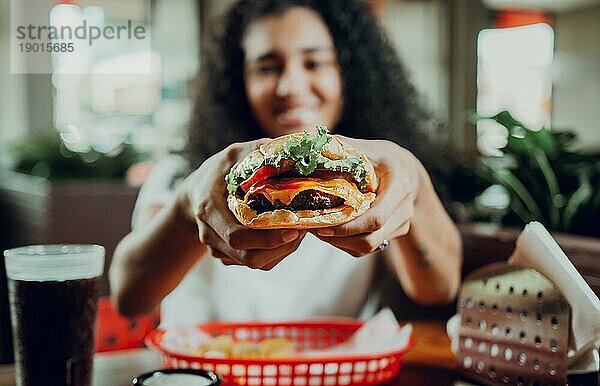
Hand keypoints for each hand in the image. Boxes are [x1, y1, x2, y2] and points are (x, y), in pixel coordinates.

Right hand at [180, 140, 306, 269]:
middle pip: (249, 257)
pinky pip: (256, 262)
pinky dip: (275, 252)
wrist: (197, 193)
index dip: (267, 238)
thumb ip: (259, 150)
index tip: (293, 229)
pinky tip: (286, 234)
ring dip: (282, 251)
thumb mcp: (234, 154)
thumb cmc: (219, 171)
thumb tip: (291, 147)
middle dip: (280, 248)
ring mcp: (218, 248)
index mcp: (209, 209)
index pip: (237, 236)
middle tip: (302, 230)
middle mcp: (210, 234)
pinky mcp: (227, 256)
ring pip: (256, 263)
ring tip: (299, 231)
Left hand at [314, 137, 420, 255]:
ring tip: (318, 229)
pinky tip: (332, 230)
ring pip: (367, 247)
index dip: (349, 227)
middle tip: (314, 229)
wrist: (408, 172)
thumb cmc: (385, 158)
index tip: (323, 226)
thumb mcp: (368, 149)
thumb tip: (312, 149)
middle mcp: (404, 210)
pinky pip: (368, 247)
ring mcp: (400, 225)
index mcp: (399, 187)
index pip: (376, 218)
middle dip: (339, 238)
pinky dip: (347, 243)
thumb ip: (342, 148)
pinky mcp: (392, 234)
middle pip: (370, 239)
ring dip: (340, 243)